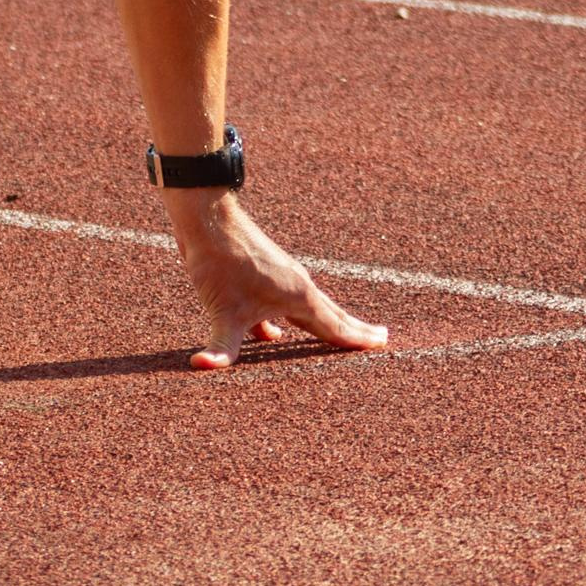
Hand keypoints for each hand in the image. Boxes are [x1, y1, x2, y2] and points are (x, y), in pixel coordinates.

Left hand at [163, 192, 388, 370]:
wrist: (207, 219)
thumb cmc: (220, 263)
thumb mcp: (223, 311)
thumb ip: (221, 347)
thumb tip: (203, 366)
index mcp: (298, 296)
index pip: (335, 326)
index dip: (357, 339)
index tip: (383, 345)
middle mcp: (297, 284)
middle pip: (332, 314)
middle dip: (353, 329)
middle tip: (381, 338)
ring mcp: (281, 276)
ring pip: (308, 307)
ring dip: (324, 323)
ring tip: (339, 334)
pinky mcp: (263, 272)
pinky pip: (282, 303)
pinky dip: (285, 321)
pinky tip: (270, 335)